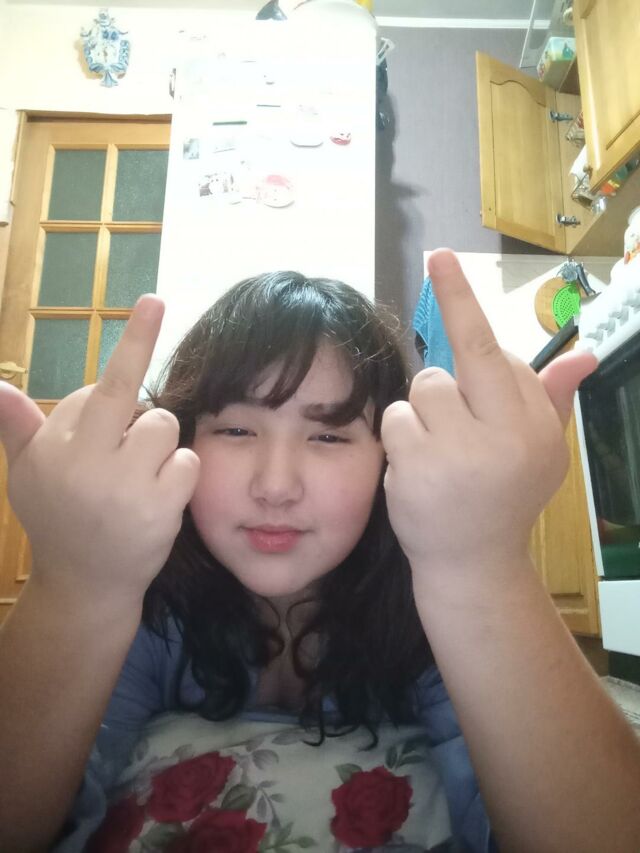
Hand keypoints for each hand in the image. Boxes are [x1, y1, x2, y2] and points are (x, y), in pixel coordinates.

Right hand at [0, 296, 199, 605]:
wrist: (85, 585)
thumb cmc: (57, 519)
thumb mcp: (26, 475)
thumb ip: (17, 428)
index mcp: (55, 448)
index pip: (101, 387)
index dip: (133, 347)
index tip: (157, 301)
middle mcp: (86, 462)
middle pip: (136, 401)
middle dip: (145, 412)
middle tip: (128, 443)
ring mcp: (125, 487)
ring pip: (165, 429)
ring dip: (158, 448)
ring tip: (137, 477)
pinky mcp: (158, 511)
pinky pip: (186, 463)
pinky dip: (177, 474)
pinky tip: (156, 498)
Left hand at [381, 249, 596, 570]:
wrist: (474, 563)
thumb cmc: (506, 497)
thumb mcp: (542, 451)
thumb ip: (552, 399)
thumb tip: (584, 353)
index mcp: (533, 425)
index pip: (492, 349)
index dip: (460, 299)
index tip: (438, 256)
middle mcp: (501, 437)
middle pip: (450, 368)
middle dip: (446, 392)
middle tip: (457, 433)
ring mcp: (456, 455)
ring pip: (419, 392)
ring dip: (422, 418)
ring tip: (439, 456)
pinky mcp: (417, 470)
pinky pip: (395, 420)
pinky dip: (402, 440)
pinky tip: (419, 471)